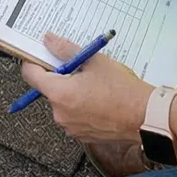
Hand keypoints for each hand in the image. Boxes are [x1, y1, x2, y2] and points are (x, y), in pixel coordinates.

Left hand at [19, 32, 153, 145]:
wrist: (145, 116)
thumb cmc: (122, 90)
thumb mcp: (93, 61)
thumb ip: (66, 50)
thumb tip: (49, 40)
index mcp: (59, 93)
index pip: (31, 75)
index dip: (34, 62)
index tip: (41, 55)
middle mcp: (60, 113)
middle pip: (48, 89)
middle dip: (60, 78)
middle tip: (79, 68)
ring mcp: (71, 127)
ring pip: (62, 103)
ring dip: (71, 93)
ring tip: (94, 85)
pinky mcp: (82, 135)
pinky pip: (74, 116)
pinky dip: (81, 107)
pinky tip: (98, 100)